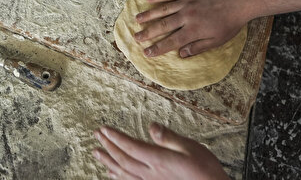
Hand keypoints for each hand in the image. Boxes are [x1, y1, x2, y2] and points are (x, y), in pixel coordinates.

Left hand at [93, 123, 228, 179]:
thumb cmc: (204, 168)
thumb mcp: (190, 147)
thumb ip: (169, 138)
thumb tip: (152, 126)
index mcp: (159, 160)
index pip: (131, 147)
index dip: (116, 138)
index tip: (104, 129)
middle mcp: (152, 173)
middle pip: (123, 159)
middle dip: (108, 146)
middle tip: (96, 135)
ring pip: (123, 172)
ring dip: (108, 161)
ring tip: (96, 153)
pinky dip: (118, 177)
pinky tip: (111, 173)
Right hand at [133, 0, 247, 57]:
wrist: (238, 1)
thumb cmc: (229, 23)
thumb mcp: (216, 41)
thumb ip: (197, 47)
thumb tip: (181, 54)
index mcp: (194, 31)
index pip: (171, 42)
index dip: (158, 48)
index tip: (146, 52)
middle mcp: (187, 16)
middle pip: (163, 26)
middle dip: (148, 33)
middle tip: (136, 38)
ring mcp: (186, 2)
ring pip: (163, 9)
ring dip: (148, 15)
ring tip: (137, 19)